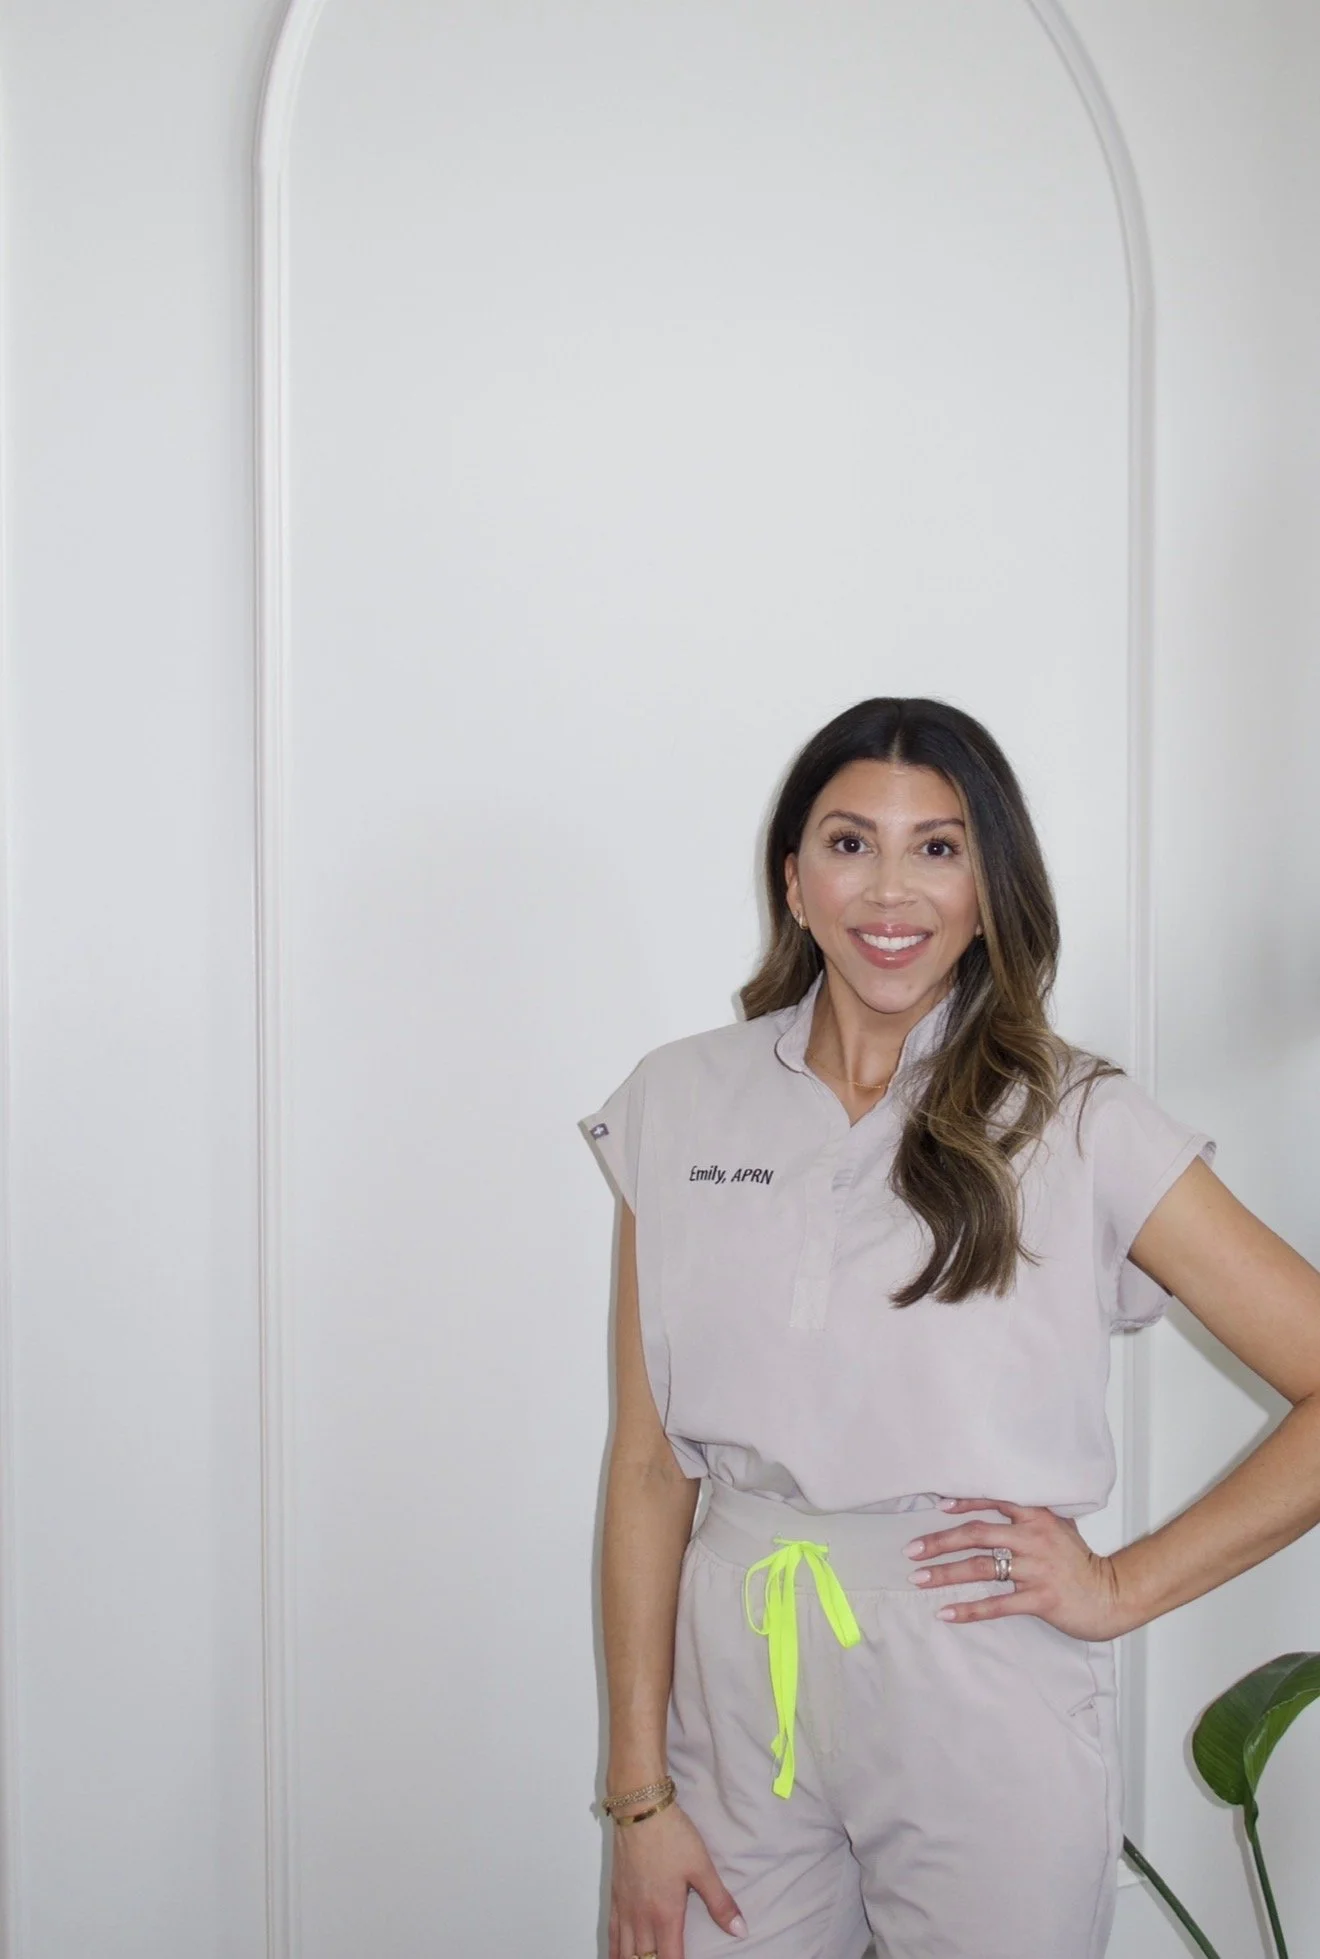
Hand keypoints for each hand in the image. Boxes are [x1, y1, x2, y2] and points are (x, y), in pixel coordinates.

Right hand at [609, 1801, 747, 1958]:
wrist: (640, 1810)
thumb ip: (720, 1903)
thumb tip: (740, 1931)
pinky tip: (619, 1956)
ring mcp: (626, 1908)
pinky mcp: (616, 1895)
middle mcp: (642, 1917)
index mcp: (666, 1915)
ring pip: (625, 1951)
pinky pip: (612, 1933)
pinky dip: (615, 1950)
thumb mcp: (702, 1868)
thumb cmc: (672, 1837)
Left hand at [903, 1497, 1137, 1640]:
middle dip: (940, 1541)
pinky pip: (997, 1604)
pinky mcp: (1040, 1598)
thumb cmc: (1081, 1562)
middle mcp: (1033, 1538)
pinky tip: (946, 1612)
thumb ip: (1031, 1515)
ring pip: (981, 1567)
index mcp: (1037, 1517)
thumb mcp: (1060, 1527)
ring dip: (946, 1573)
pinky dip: (969, 1609)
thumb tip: (999, 1502)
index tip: (937, 1506)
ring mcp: (1036, 1569)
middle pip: (977, 1533)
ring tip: (919, 1579)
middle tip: (911, 1550)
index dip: (964, 1501)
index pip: (993, 1501)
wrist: (1113, 1594)